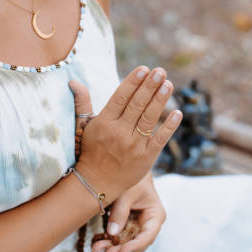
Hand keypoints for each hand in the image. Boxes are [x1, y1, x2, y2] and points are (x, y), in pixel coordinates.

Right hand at [68, 66, 181, 204]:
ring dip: (160, 100)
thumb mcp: (84, 127)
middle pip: (137, 105)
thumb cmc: (90, 150)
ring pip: (149, 118)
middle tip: (160, 71)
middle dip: (150, 86)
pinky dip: (169, 126)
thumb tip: (74, 82)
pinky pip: (160, 139)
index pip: (121, 97)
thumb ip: (82, 103)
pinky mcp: (146, 158)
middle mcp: (119, 133)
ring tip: (168, 84)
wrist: (96, 183)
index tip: (143, 69)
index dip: (133, 82)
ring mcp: (134, 146)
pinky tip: (177, 113)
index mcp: (104, 122)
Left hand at [92, 171, 165, 251]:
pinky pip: (119, 237)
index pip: (147, 236)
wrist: (128, 169)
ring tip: (97, 248)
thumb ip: (121, 212)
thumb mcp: (128, 192)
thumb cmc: (133, 178)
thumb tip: (112, 233)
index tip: (121, 251)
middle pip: (137, 243)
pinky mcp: (127, 225)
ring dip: (112, 247)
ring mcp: (137, 226)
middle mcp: (148, 224)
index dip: (134, 246)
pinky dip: (109, 241)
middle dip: (121, 249)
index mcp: (155, 215)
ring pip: (127, 243)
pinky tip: (98, 244)